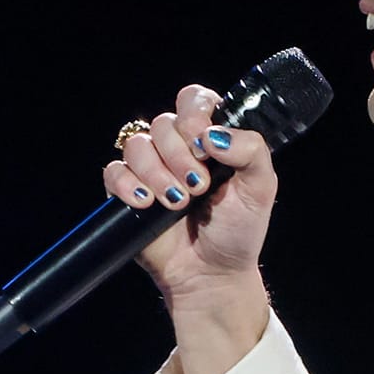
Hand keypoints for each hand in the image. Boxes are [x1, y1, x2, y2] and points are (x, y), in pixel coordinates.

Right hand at [103, 85, 278, 301]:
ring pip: (136, 145)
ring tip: (177, 202)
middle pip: (163, 123)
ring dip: (157, 173)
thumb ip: (250, 151)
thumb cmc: (238, 231)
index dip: (194, 114)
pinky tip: (146, 203)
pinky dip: (128, 185)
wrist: (212, 274)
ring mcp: (149, 170)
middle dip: (180, 156)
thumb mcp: (260, 188)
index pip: (193, 100)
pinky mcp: (126, 193)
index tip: (203, 144)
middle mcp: (176, 149)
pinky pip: (114, 172)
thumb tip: (212, 134)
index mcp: (208, 138)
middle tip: (198, 187)